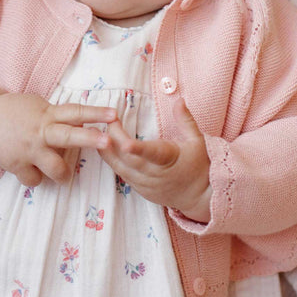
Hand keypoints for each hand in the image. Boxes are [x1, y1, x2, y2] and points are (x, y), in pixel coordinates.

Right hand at [0, 87, 115, 185]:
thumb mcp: (40, 108)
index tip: (115, 114)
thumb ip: (58, 116)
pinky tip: (32, 171)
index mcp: (48, 115)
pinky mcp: (16, 164)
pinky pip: (35, 180)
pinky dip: (37, 178)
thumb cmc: (18, 112)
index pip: (76, 112)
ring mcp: (29, 149)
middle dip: (90, 139)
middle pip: (69, 136)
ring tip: (64, 175)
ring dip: (63, 174)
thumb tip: (84, 121)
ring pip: (55, 167)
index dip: (96, 113)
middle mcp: (41, 131)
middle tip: (108, 141)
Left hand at [99, 98, 211, 221]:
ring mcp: (146, 184)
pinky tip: (103, 148)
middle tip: (106, 121)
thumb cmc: (200, 165)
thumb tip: (179, 99)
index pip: (152, 154)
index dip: (138, 149)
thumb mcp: (198, 140)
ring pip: (121, 169)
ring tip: (95, 133)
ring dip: (107, 151)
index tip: (125, 143)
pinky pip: (122, 175)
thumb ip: (185, 119)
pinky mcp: (140, 190)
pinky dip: (112, 161)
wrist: (201, 197)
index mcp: (170, 159)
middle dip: (115, 140)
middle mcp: (155, 174)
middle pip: (129, 159)